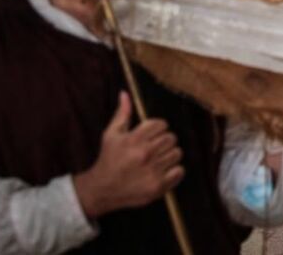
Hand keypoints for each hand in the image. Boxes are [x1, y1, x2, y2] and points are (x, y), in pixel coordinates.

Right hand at [74, 92, 183, 218]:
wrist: (102, 189)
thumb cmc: (108, 159)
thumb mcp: (111, 134)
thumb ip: (122, 113)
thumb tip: (125, 93)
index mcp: (134, 140)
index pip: (161, 124)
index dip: (159, 127)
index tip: (153, 134)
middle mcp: (144, 154)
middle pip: (171, 138)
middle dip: (165, 140)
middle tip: (157, 146)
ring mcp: (152, 171)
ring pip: (177, 153)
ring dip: (170, 154)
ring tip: (160, 158)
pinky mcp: (157, 186)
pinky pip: (179, 171)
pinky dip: (175, 170)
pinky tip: (164, 170)